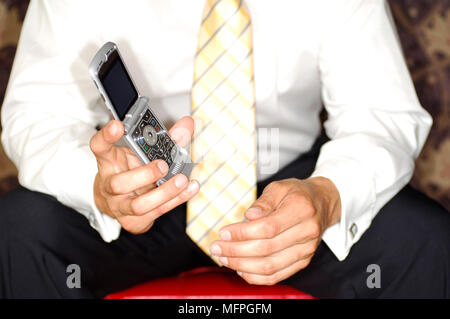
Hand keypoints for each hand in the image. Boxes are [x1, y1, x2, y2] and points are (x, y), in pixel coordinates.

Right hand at [90, 117, 198, 233]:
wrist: (116, 202)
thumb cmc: (130, 172)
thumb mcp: (140, 153)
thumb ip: (165, 138)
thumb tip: (188, 125)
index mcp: (108, 163)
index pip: (100, 147)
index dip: (106, 136)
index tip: (118, 125)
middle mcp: (109, 186)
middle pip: (118, 183)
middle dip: (144, 174)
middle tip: (163, 165)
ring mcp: (120, 206)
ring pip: (138, 205)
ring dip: (164, 193)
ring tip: (181, 180)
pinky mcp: (133, 222)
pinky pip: (157, 213)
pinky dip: (177, 200)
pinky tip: (190, 189)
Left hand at [210, 177, 340, 284]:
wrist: (322, 203)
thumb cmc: (297, 193)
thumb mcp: (279, 187)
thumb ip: (264, 202)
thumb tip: (249, 216)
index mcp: (301, 209)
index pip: (267, 227)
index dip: (242, 233)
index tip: (223, 233)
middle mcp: (307, 232)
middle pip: (267, 249)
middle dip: (236, 251)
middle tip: (216, 247)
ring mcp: (307, 250)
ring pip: (270, 267)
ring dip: (242, 265)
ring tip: (224, 258)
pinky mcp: (303, 262)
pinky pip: (277, 276)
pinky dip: (255, 277)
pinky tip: (240, 269)